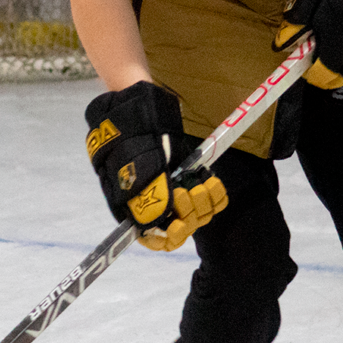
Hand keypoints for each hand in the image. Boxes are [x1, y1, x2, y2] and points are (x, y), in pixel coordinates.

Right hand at [85, 80, 226, 250]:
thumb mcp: (130, 160)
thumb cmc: (126, 132)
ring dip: (203, 203)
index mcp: (132, 204)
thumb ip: (144, 191)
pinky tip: (211, 181)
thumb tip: (157, 222)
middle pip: (179, 228)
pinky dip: (215, 193)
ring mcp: (174, 187)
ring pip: (197, 214)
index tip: (177, 225)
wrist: (136, 104)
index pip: (152, 238)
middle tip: (186, 192)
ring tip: (199, 184)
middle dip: (187, 214)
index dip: (166, 238)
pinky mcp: (190, 174)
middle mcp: (155, 200)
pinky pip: (211, 197)